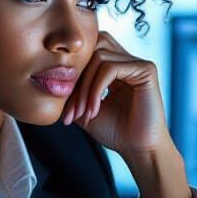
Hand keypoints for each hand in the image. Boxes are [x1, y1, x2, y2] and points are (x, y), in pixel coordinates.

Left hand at [60, 30, 169, 155]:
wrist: (137, 150)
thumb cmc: (116, 132)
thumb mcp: (83, 108)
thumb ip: (71, 90)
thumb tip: (50, 77)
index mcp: (115, 67)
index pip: (87, 54)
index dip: (72, 77)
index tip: (66, 109)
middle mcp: (127, 61)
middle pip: (93, 47)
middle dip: (77, 77)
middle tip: (72, 108)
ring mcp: (137, 63)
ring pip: (99, 57)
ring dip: (85, 87)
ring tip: (84, 112)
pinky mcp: (146, 69)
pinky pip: (110, 68)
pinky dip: (96, 89)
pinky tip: (95, 109)